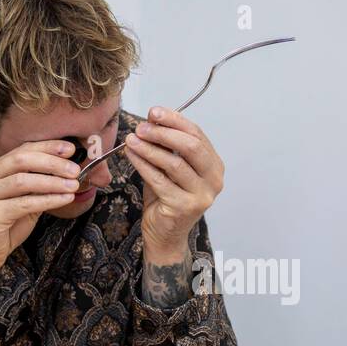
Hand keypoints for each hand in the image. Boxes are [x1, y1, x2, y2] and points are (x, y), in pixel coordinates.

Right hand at [0, 140, 80, 316]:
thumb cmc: (4, 228)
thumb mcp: (25, 203)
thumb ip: (39, 188)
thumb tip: (68, 174)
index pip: (22, 150)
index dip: (47, 147)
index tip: (71, 148)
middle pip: (22, 159)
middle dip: (52, 162)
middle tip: (75, 169)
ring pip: (23, 180)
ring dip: (52, 181)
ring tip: (74, 185)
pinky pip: (24, 203)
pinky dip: (48, 199)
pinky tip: (65, 199)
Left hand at [124, 106, 224, 263]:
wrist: (165, 233)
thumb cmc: (167, 198)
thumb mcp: (169, 167)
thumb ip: (166, 146)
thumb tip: (152, 118)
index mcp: (214, 166)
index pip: (197, 135)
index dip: (175, 120)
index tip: (154, 112)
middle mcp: (214, 180)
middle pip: (191, 147)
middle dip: (164, 133)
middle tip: (142, 127)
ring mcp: (201, 195)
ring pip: (174, 163)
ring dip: (149, 148)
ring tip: (132, 139)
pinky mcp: (184, 207)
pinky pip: (159, 180)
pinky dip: (143, 164)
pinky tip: (131, 154)